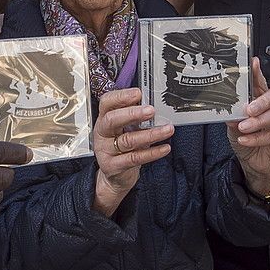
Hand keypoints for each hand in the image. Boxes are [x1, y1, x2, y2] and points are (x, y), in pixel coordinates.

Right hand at [92, 88, 172, 216]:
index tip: (138, 93)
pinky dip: (152, 152)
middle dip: (132, 114)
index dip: (121, 96)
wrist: (114, 176)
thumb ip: (135, 117)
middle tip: (151, 111)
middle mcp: (102, 133)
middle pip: (112, 120)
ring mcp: (105, 150)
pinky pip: (134, 158)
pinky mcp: (113, 166)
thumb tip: (153, 104)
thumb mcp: (125, 129)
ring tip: (167, 129)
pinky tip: (164, 148)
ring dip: (150, 134)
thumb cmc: (122, 148)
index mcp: (104, 119)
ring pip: (127, 140)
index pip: (107, 102)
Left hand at [227, 58, 269, 197]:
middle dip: (263, 100)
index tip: (253, 63)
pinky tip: (245, 138)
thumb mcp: (234, 125)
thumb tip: (230, 113)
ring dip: (259, 121)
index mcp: (261, 98)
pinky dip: (257, 137)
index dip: (259, 72)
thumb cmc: (246, 137)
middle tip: (249, 109)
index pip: (261, 82)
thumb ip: (233, 117)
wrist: (254, 161)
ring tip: (244, 127)